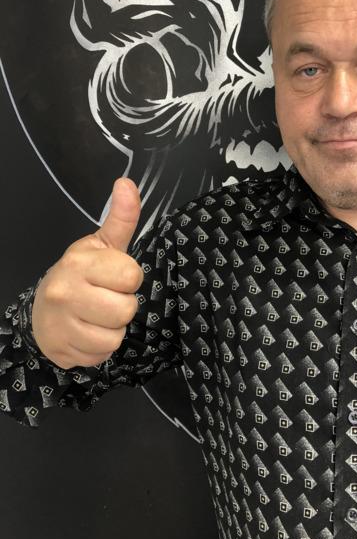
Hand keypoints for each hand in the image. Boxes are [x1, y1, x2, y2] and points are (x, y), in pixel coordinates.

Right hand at [32, 179, 143, 368]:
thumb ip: (121, 218)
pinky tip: (88, 333)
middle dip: (123, 306)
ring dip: (113, 330)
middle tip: (106, 298)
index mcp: (80, 262)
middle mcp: (66, 292)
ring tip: (97, 317)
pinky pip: (102, 355)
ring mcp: (61, 324)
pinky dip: (100, 348)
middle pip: (126, 310)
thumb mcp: (101, 245)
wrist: (42, 312)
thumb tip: (127, 183)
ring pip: (115, 336)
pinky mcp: (62, 351)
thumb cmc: (80, 275)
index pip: (131, 275)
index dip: (129, 278)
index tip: (115, 277)